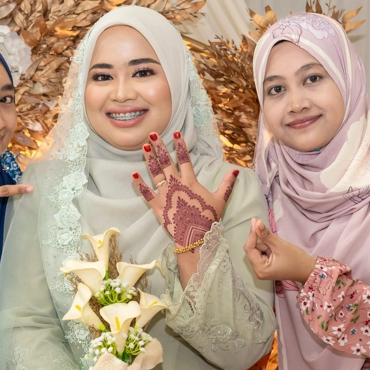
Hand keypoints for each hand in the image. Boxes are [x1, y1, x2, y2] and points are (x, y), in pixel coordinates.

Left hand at [132, 132, 238, 248]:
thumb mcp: (220, 200)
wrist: (195, 236)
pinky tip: (133, 174)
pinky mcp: (157, 206)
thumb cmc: (208, 218)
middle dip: (159, 147)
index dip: (180, 145)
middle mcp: (176, 184)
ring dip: (149, 159)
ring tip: (144, 147)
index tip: (175, 133)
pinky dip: (139, 184)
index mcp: (190, 181)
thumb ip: (227, 184)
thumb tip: (236, 171)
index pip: (184, 158)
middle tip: (152, 134)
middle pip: (166, 162)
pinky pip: (146, 193)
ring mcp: (165, 194)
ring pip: (155, 173)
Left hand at [243, 218, 317, 283]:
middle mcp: (257, 271)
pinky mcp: (265, 267)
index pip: (249, 248)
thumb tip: (256, 222)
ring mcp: (261, 269)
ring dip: (267, 245)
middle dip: (263, 242)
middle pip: (253, 249)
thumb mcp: (280, 245)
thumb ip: (266, 234)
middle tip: (276, 244)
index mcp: (260, 269)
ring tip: (278, 250)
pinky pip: (262, 253)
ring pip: (258, 250)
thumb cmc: (296, 259)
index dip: (252, 234)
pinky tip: (277, 251)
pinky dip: (268, 248)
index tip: (255, 221)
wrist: (307, 269)